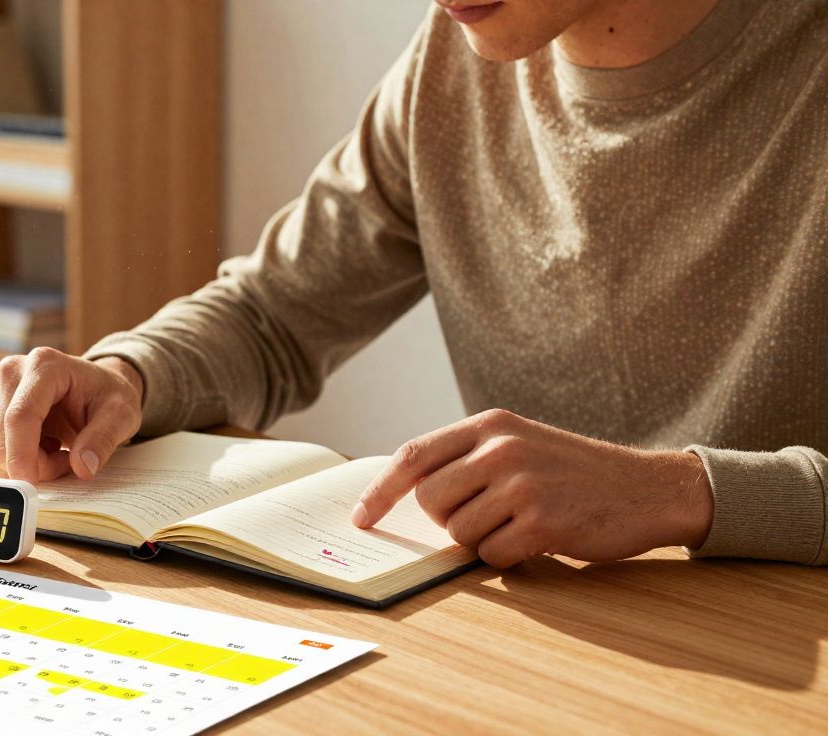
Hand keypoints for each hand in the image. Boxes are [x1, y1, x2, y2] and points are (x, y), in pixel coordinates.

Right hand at [0, 349, 143, 483]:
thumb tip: (83, 468)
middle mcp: (14, 372)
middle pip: (2, 441)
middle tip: (68, 460)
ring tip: (59, 451)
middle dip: (34, 465)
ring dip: (28, 465)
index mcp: (45, 366)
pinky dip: (21, 461)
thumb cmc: (108, 395)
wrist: (98, 387)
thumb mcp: (122, 416)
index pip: (20, 416)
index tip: (32, 485)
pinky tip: (45, 448)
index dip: (21, 455)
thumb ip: (103, 440)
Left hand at [350, 409, 713, 567]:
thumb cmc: (574, 472)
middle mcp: (501, 448)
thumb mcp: (520, 443)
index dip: (380, 489)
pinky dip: (509, 557)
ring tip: (522, 523)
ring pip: (459, 533)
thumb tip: (406, 494)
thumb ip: (468, 459)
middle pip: (430, 500)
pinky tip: (539, 539)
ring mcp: (522, 484)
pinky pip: (492, 555)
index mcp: (490, 425)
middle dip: (447, 520)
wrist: (648, 488)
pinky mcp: (542, 522)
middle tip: (486, 517)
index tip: (361, 516)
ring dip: (484, 540)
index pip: (413, 455)